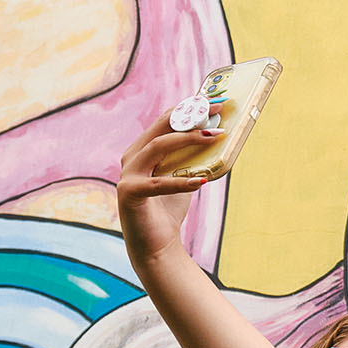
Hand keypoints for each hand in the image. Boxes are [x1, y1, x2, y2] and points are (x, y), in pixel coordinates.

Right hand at [118, 117, 215, 267]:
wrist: (155, 246)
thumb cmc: (169, 208)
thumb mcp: (183, 175)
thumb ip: (192, 156)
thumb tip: (219, 133)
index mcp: (142, 149)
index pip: (164, 120)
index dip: (189, 107)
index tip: (215, 101)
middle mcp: (131, 157)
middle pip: (160, 127)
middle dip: (190, 116)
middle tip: (219, 110)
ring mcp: (128, 175)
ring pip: (157, 146)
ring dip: (187, 139)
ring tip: (213, 137)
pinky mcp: (130, 193)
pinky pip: (158, 183)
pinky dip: (181, 182)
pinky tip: (201, 180)